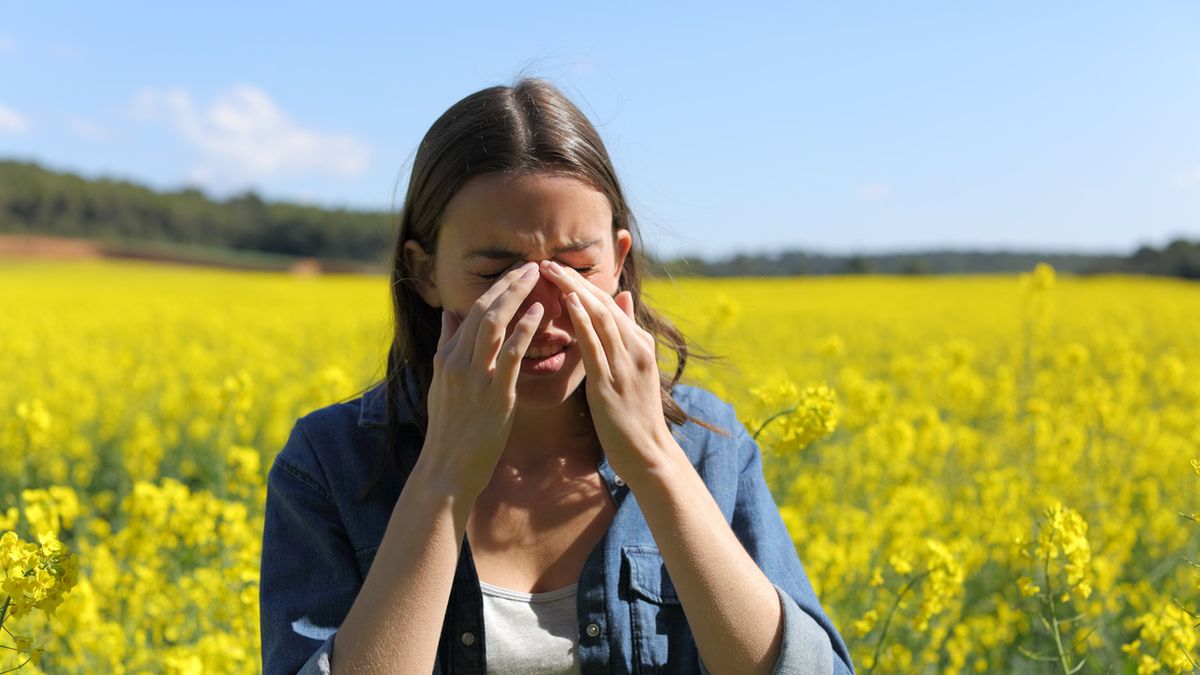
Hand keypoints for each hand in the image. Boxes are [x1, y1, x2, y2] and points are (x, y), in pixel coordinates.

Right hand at [418, 261, 543, 502]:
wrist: (447, 468)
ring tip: (536, 276)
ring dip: (516, 296)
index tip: (515, 272)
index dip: (496, 289)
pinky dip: (524, 329)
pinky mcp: (494, 394)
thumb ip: (446, 345)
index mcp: (447, 357)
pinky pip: (510, 354)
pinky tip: (539, 311)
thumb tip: (449, 312)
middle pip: (483, 310)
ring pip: (494, 324)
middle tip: (531, 264)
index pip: (472, 312)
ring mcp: (475, 376)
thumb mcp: (441, 382)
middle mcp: (457, 361)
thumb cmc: (450, 430)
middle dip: (508, 284)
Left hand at [538, 259, 675, 481]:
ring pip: (600, 317)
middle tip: (549, 261)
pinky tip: (567, 302)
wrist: (648, 451)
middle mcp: (635, 348)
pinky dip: (581, 320)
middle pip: (603, 304)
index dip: (584, 284)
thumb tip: (622, 298)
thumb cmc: (635, 414)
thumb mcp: (634, 369)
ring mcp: (625, 364)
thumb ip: (626, 333)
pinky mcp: (611, 383)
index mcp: (640, 344)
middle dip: (575, 280)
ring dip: (574, 291)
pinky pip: (595, 345)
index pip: (609, 304)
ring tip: (552, 272)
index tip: (559, 267)